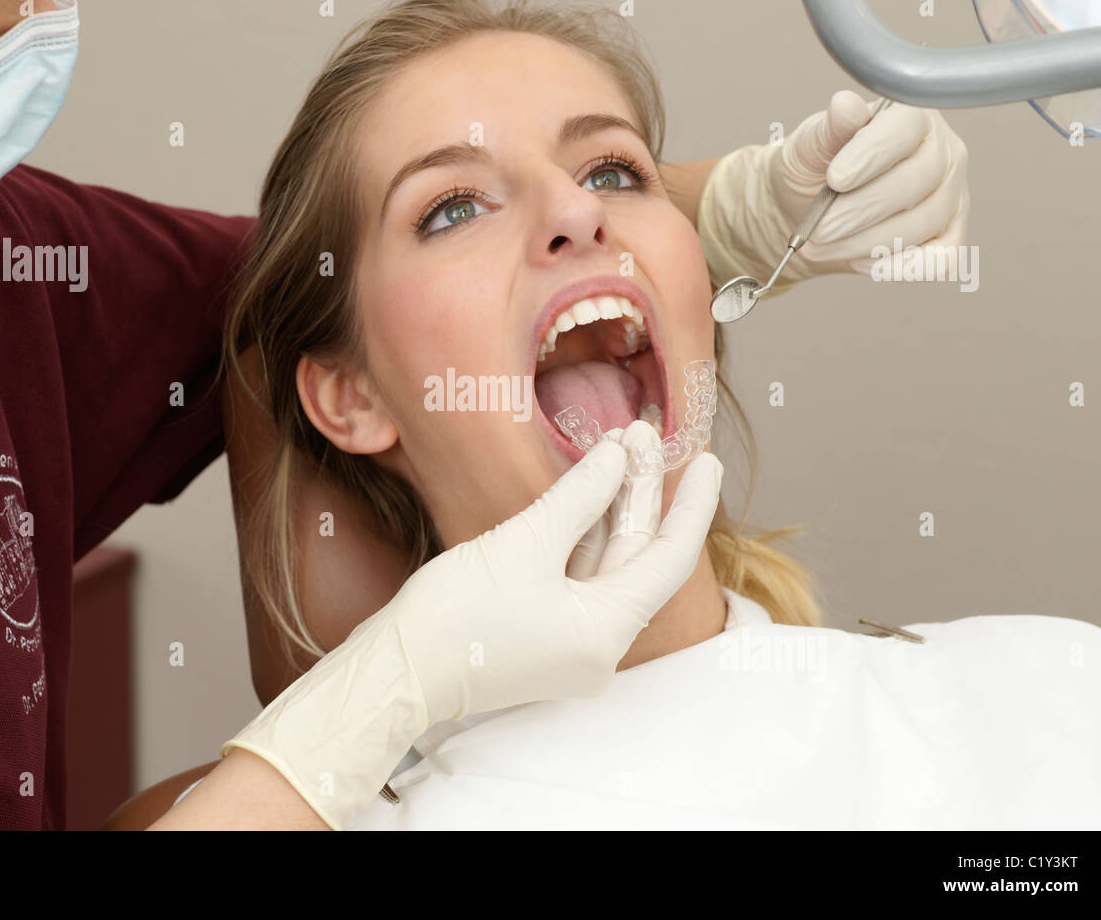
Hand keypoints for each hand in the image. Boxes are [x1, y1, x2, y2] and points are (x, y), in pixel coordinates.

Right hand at [222, 429, 722, 827]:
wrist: (393, 670)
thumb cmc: (453, 614)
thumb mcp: (523, 543)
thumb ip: (579, 496)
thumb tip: (619, 455)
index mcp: (604, 634)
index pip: (669, 558)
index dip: (692, 504)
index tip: (707, 457)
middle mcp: (598, 647)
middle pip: (634, 556)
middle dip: (639, 492)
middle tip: (643, 431)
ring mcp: (570, 644)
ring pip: (605, 564)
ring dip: (610, 507)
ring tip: (618, 445)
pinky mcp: (544, 635)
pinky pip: (578, 578)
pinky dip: (583, 534)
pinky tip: (588, 487)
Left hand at [697, 89, 969, 293]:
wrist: (808, 214)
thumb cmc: (814, 172)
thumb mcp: (807, 148)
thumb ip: (828, 130)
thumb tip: (845, 106)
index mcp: (912, 117)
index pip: (905, 129)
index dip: (870, 156)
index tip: (835, 179)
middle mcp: (943, 152)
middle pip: (916, 182)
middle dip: (859, 212)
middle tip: (818, 230)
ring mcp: (952, 195)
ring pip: (924, 224)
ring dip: (867, 243)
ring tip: (826, 246)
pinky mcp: (950, 236)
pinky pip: (939, 260)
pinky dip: (899, 267)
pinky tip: (864, 262)